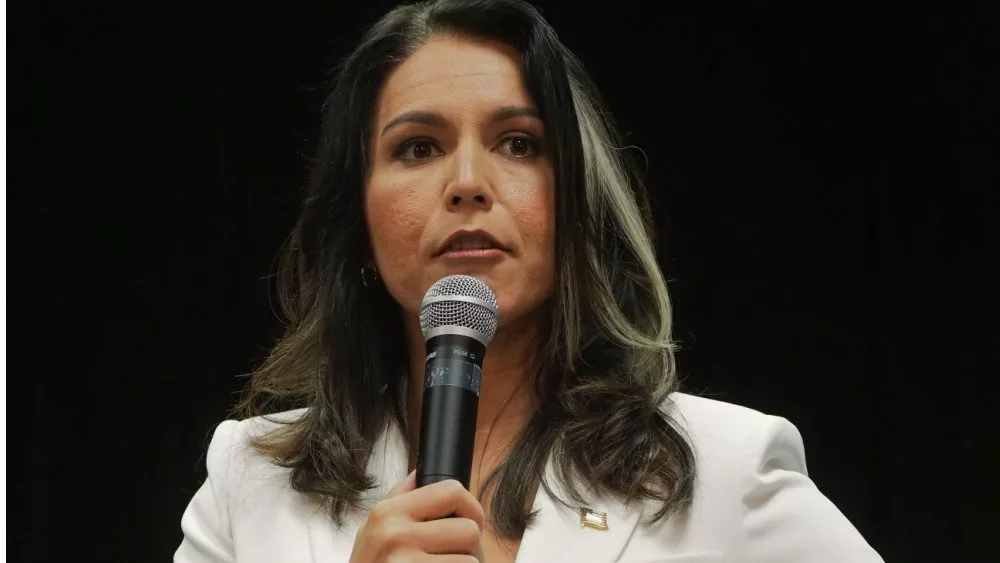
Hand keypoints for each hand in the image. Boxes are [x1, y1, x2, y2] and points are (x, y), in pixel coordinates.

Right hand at [349, 471, 485, 562]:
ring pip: (471, 559)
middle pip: (469, 528)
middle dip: (470, 546)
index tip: (467, 520)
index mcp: (388, 512)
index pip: (452, 490)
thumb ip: (398, 499)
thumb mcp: (371, 530)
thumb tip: (420, 474)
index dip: (469, 507)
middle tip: (457, 556)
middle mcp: (395, 535)